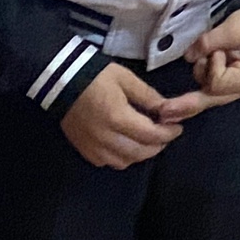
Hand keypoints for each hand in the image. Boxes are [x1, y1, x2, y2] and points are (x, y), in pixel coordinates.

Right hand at [60, 64, 180, 169]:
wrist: (61, 81)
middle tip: (165, 134)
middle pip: (140, 153)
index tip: (177, 128)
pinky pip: (108, 162)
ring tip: (148, 139)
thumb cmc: (96, 76)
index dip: (168, 134)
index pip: (151, 135)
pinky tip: (126, 144)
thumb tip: (168, 109)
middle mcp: (105, 138)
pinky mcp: (84, 150)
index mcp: (118, 118)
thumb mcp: (126, 79)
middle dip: (158, 145)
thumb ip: (148, 96)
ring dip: (141, 153)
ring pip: (125, 161)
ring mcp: (93, 147)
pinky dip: (122, 157)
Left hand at [156, 11, 239, 123]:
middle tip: (164, 112)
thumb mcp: (233, 27)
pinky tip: (184, 91)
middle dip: (186, 105)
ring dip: (200, 74)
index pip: (218, 82)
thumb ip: (209, 42)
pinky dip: (195, 89)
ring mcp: (235, 89)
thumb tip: (189, 57)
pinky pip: (207, 92)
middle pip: (210, 99)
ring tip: (213, 51)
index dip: (212, 66)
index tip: (219, 50)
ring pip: (206, 95)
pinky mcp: (227, 86)